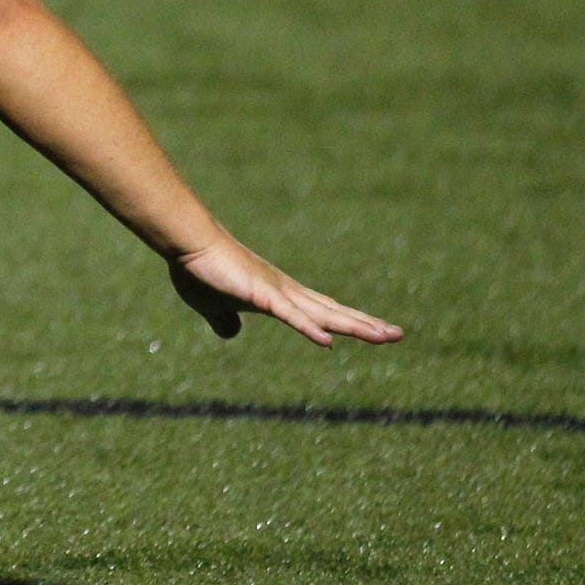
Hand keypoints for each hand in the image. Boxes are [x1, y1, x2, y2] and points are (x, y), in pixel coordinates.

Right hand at [167, 237, 403, 347]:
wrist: (187, 241)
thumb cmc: (198, 268)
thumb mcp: (212, 305)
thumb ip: (224, 320)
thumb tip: (231, 332)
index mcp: (278, 296)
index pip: (322, 312)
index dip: (350, 322)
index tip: (376, 330)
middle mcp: (286, 292)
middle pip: (334, 312)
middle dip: (366, 325)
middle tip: (398, 334)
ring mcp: (277, 292)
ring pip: (323, 314)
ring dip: (355, 326)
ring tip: (385, 336)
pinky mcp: (261, 294)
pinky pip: (290, 316)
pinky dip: (309, 328)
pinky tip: (327, 342)